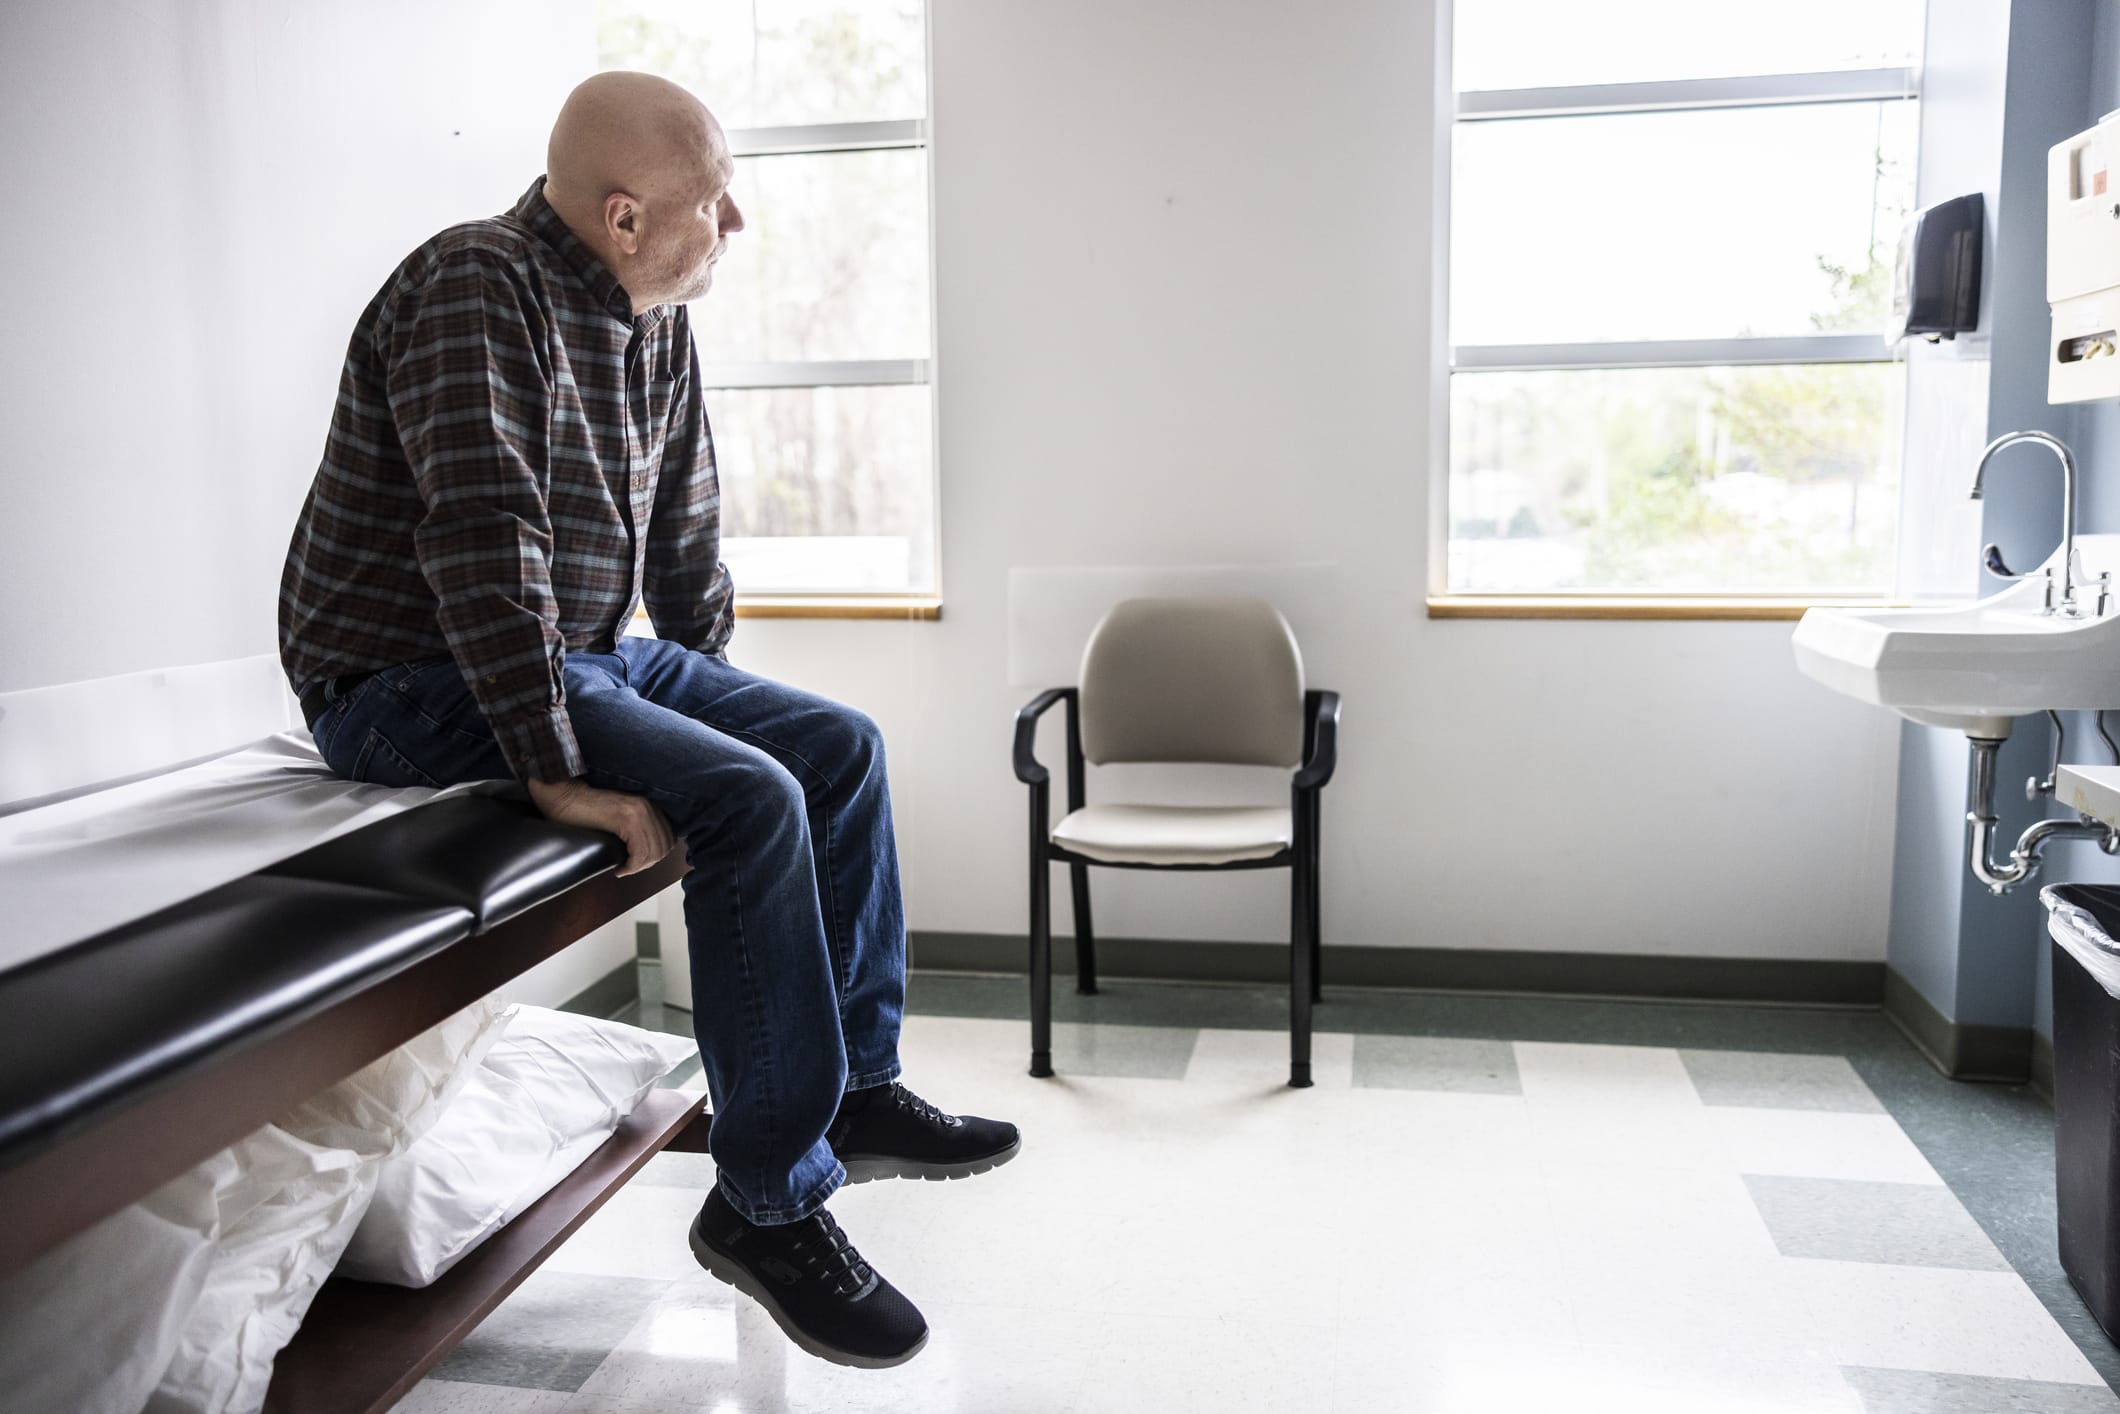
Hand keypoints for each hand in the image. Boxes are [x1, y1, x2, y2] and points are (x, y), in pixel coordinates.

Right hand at [526, 777, 676, 877]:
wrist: (564, 796)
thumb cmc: (583, 811)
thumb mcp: (617, 819)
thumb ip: (635, 829)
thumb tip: (646, 853)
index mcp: (648, 806)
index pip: (667, 838)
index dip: (654, 856)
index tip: (635, 862)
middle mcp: (648, 807)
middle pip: (664, 846)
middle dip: (647, 863)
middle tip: (628, 868)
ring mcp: (639, 812)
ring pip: (654, 852)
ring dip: (639, 866)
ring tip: (623, 868)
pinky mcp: (627, 819)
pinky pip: (640, 852)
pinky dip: (632, 866)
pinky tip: (619, 868)